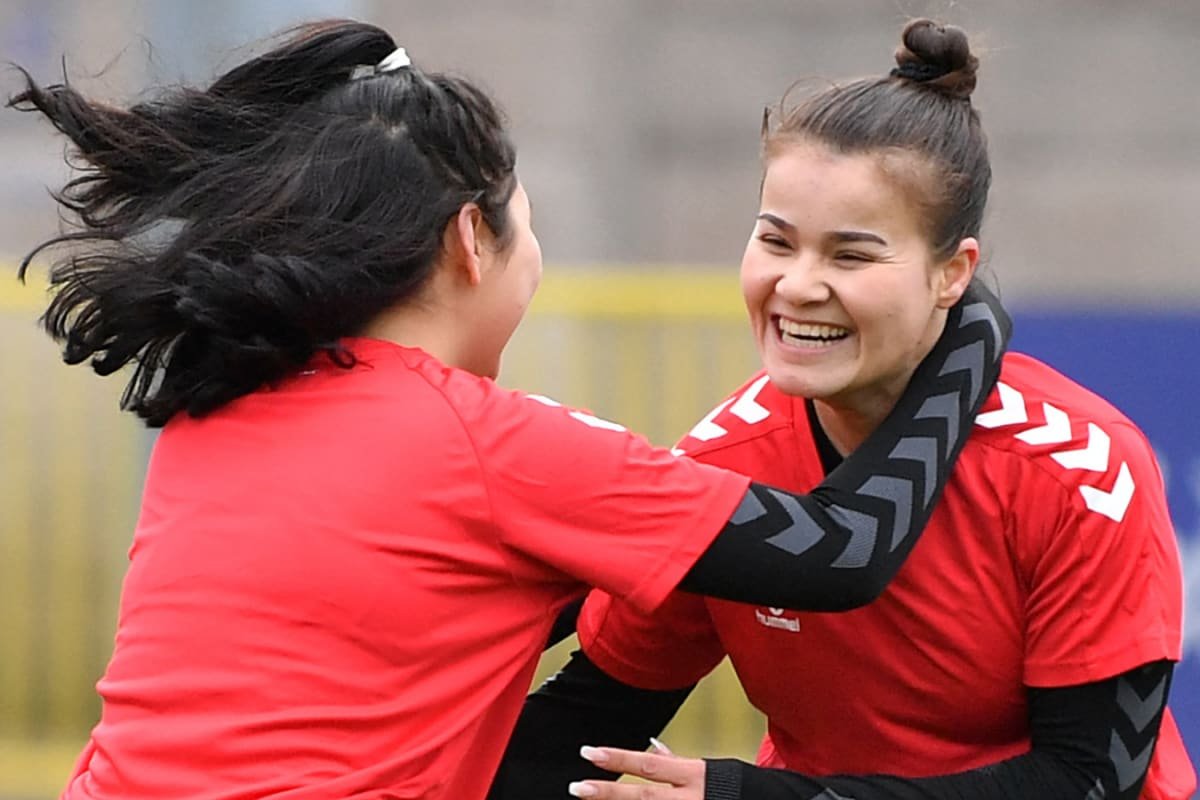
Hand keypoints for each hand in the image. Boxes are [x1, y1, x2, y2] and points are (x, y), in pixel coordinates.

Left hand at [568, 744, 705, 798]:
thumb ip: (676, 763)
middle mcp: (692, 799)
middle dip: (609, 793)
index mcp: (695, 776)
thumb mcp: (709, 769)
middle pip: (644, 797)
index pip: (650, 764)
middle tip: (577, 788)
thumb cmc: (737, 788)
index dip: (618, 758)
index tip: (588, 753)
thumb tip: (652, 746)